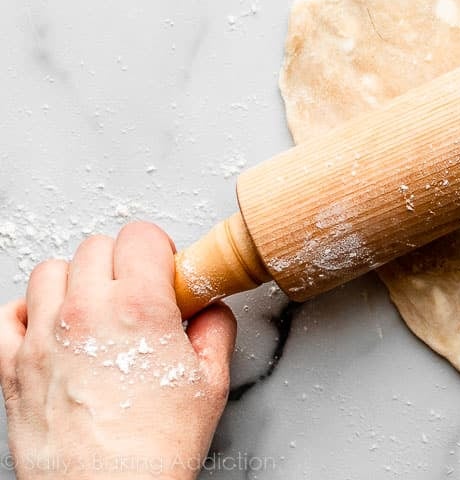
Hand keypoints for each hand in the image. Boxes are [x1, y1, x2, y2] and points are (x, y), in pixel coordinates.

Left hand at [0, 222, 235, 478]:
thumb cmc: (154, 449)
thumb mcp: (212, 382)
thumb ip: (214, 330)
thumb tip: (208, 311)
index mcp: (138, 308)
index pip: (140, 236)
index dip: (158, 250)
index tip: (166, 274)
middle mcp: (84, 313)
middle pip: (95, 247)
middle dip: (121, 263)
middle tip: (137, 294)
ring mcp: (41, 338)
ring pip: (49, 271)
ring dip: (74, 281)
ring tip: (95, 309)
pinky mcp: (12, 366)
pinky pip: (7, 313)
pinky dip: (26, 313)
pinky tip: (51, 329)